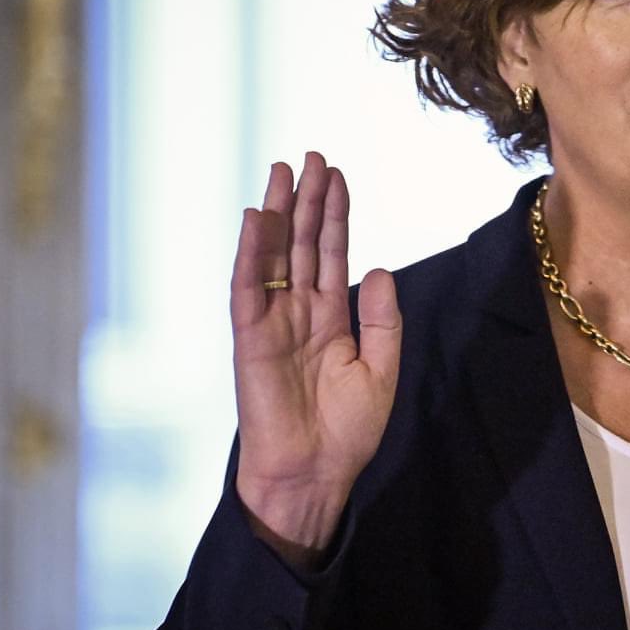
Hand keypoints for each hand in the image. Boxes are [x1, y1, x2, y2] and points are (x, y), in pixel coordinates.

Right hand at [230, 153, 400, 562]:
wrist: (315, 473)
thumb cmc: (346, 431)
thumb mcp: (380, 369)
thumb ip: (382, 320)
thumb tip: (381, 269)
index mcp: (331, 319)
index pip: (331, 255)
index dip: (334, 216)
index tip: (338, 177)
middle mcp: (299, 313)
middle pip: (301, 244)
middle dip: (307, 200)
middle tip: (312, 156)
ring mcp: (272, 323)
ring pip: (273, 256)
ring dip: (276, 213)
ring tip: (282, 172)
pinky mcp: (250, 339)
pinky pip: (247, 288)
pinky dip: (249, 253)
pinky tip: (254, 219)